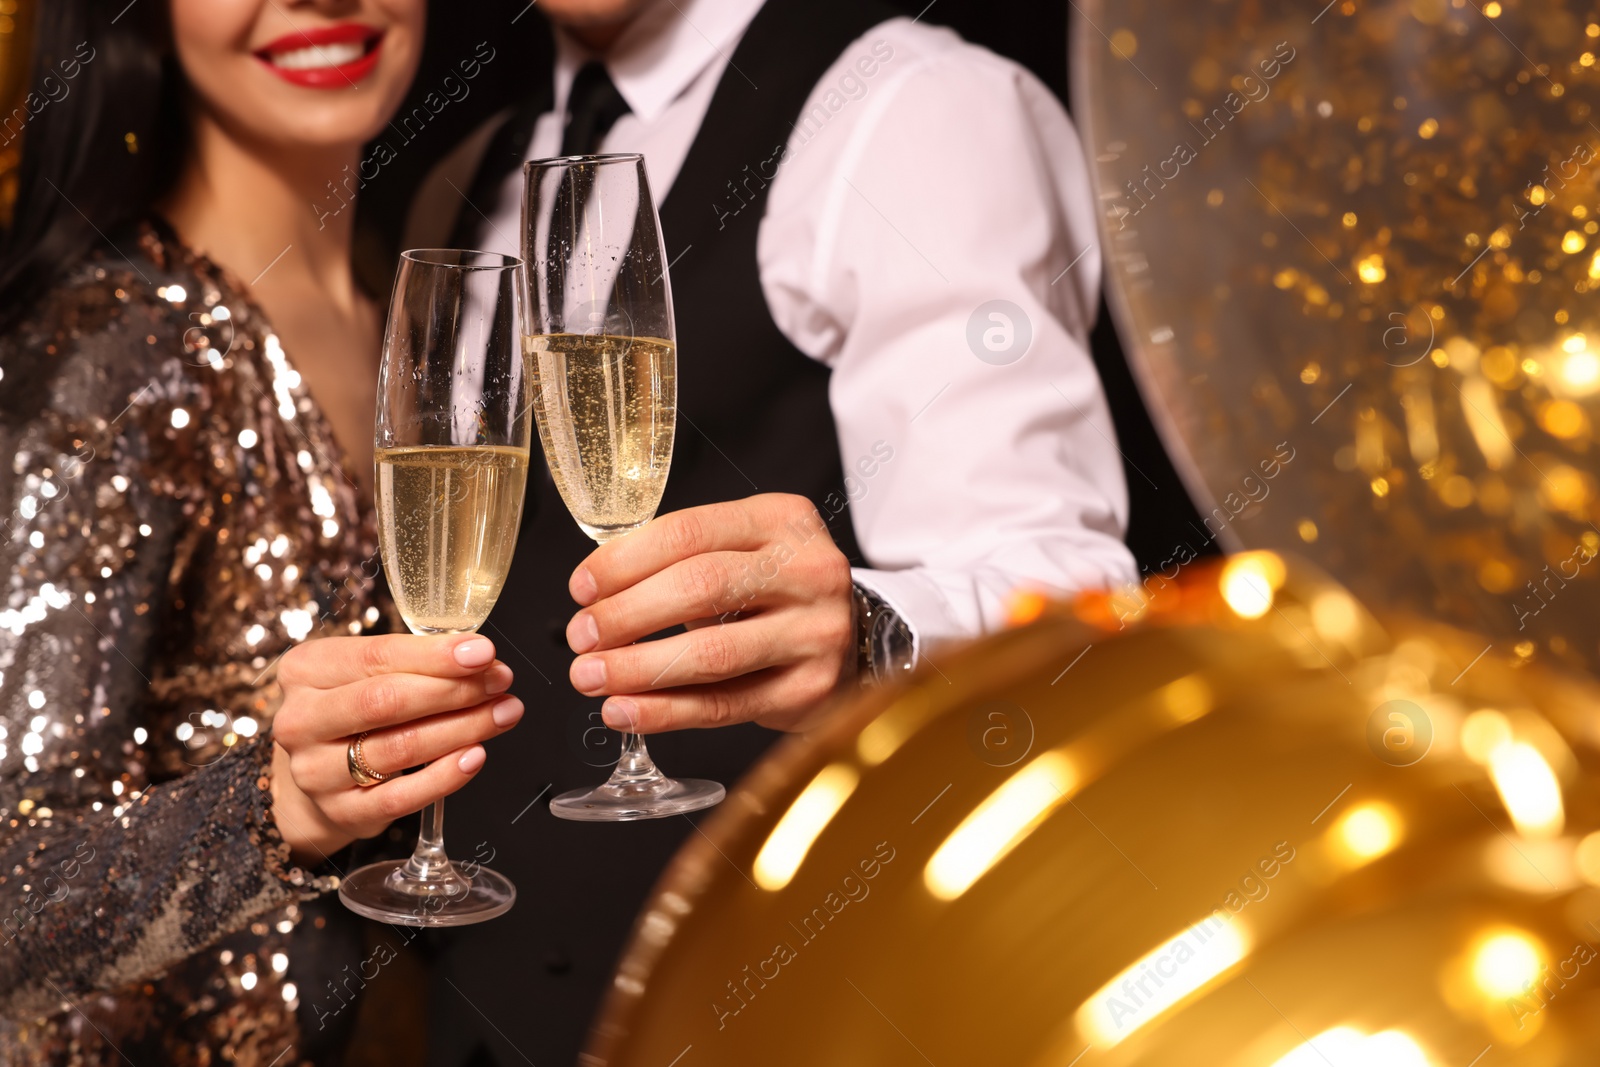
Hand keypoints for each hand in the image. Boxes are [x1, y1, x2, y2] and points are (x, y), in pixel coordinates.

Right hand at [268, 633, 523, 861]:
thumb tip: (479, 658)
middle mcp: (302, 720)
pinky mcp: (341, 811)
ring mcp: (316, 771)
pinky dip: (445, 776)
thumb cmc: (353, 708)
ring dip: (462, 728)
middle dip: (455, 690)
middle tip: (501, 682)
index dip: (436, 655)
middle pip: (387, 701)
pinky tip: (475, 756)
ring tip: (503, 713)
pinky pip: (401, 798)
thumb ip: (414, 661)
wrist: (318, 769)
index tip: (483, 652)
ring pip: (400, 748)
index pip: (377, 656)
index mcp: (307, 670)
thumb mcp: (365, 671)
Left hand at [564, 493, 855, 733]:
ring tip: (590, 677)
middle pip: (699, 587)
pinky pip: (725, 705)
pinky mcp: (810, 689)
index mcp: (782, 520)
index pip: (688, 533)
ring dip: (637, 669)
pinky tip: (626, 711)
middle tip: (580, 637)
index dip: (624, 562)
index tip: (581, 588)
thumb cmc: (775, 592)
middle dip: (626, 615)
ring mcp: (816, 632)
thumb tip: (596, 596)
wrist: (851, 639)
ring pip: (711, 654)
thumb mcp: (743, 550)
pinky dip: (666, 712)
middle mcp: (810, 570)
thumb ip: (681, 560)